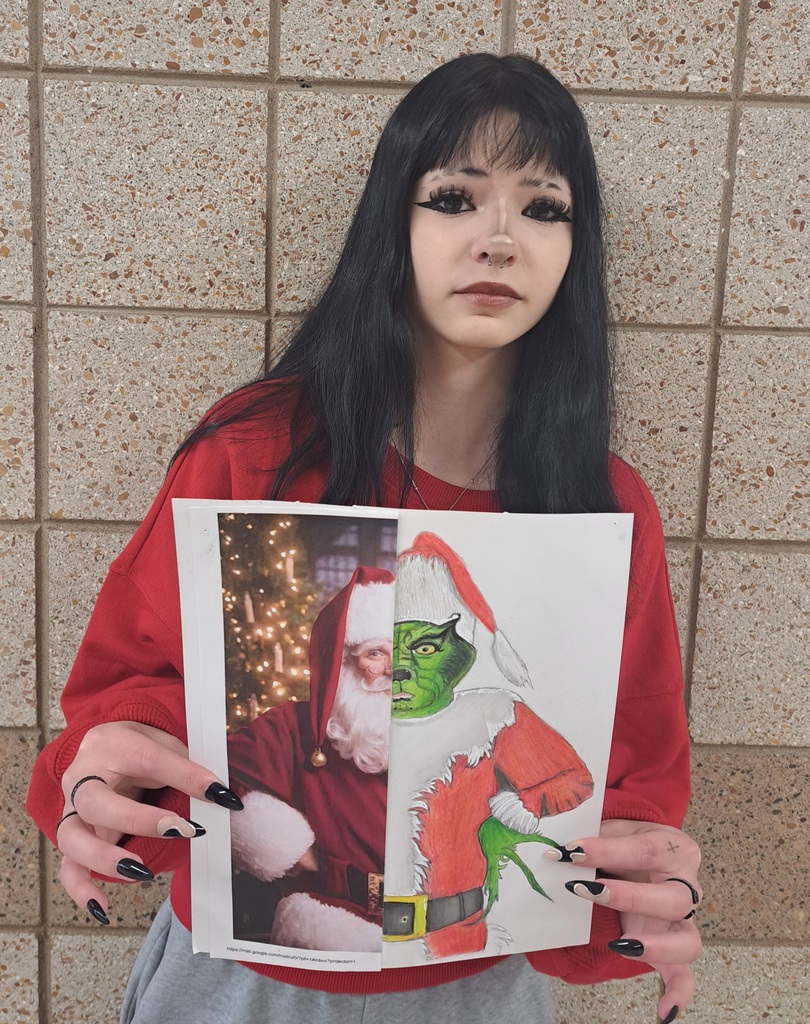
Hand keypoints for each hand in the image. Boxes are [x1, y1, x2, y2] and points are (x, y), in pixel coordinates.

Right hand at [56, 722, 241, 923]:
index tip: (219, 794)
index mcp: (111, 744)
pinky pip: (67, 866)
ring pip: (71, 837)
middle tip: (179, 830)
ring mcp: (72, 808)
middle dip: (138, 820)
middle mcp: (82, 776)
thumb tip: (220, 796)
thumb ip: (187, 768)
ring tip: (139, 871)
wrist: (107, 748)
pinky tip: (103, 909)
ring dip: (105, 857)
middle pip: (96, 802)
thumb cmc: (139, 748)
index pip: (147, 759)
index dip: (186, 776)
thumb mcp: (166, 745)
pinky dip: (82, 889)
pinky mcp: (73, 835)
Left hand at [558, 819, 701, 1022]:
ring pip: (687, 941)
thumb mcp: (615, 827)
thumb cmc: (628, 839)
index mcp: (672, 848)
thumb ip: (596, 838)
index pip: (643, 850)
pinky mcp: (675, 943)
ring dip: (655, 948)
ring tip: (621, 946)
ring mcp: (684, 920)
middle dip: (629, 897)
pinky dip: (677, 994)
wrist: (650, 850)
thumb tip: (564, 851)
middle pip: (672, 899)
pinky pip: (686, 974)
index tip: (572, 851)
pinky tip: (663, 1013)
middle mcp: (686, 885)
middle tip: (589, 891)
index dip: (606, 850)